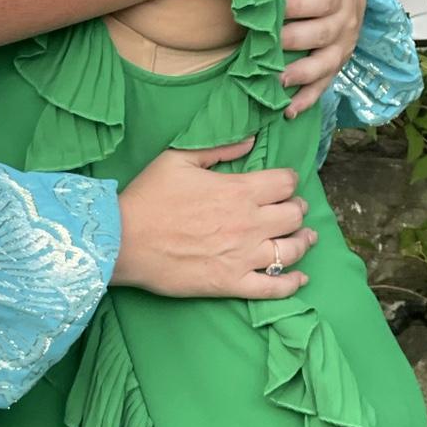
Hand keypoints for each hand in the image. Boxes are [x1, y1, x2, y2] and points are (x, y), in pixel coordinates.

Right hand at [111, 137, 314, 298]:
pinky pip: (275, 286)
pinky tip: (300, 276)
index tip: (282, 185)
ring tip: (304, 239)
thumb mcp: (177, 159)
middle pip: (294, 215)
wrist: (122, 240)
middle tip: (291, 211)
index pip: (285, 182)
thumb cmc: (147, 197)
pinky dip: (293, 282)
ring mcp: (242, 255)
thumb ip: (218, 148)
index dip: (288, 181)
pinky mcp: (232, 283)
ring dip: (303, 241)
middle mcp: (248, 223)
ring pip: (292, 249)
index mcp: (238, 190)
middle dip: (296, 209)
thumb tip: (251, 140)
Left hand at [279, 0, 365, 118]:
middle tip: (270, 46)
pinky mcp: (333, 70)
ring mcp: (340, 50)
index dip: (299, 4)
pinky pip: (324, 88)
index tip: (273, 6)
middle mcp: (344, 24)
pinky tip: (287, 111)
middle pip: (323, 34)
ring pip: (326, 65)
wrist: (353, 1)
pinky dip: (307, 100)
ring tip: (280, 81)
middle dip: (297, 41)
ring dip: (303, 75)